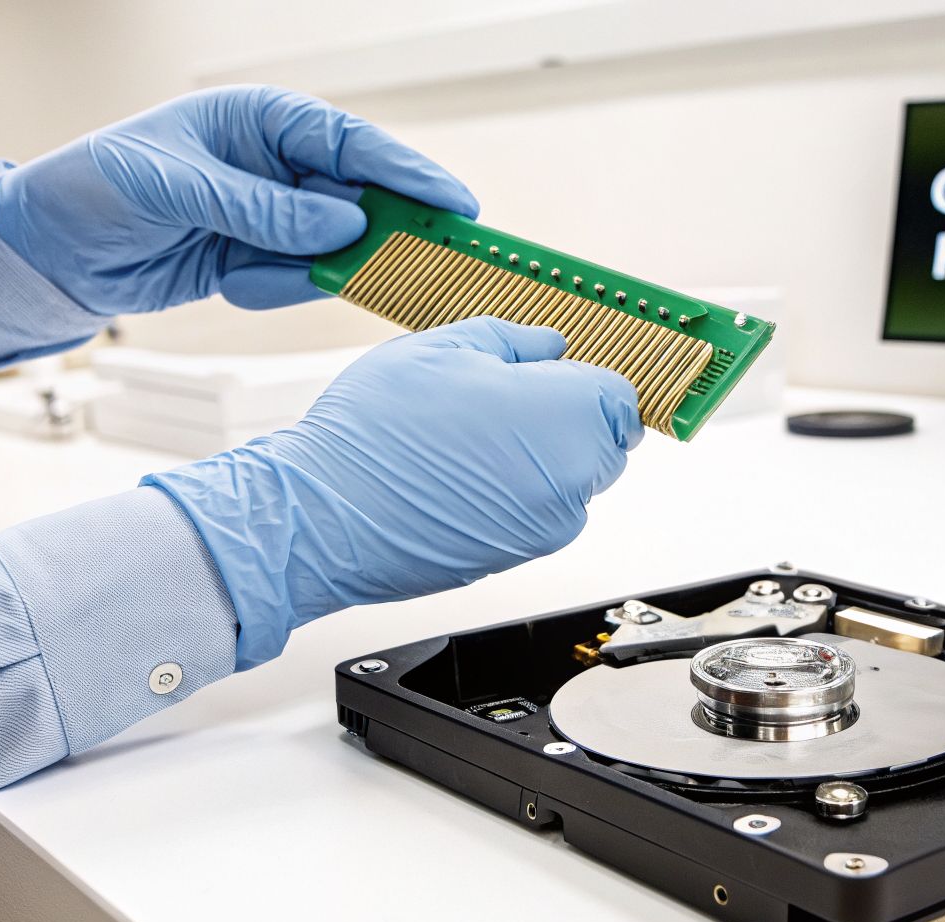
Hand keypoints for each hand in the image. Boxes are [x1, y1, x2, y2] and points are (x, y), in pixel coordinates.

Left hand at [0, 85, 476, 314]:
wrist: (49, 248)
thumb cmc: (97, 187)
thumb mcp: (176, 189)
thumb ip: (263, 209)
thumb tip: (345, 225)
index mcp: (261, 119)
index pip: (352, 143)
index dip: (409, 173)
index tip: (455, 204)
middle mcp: (276, 164)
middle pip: (360, 197)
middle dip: (376, 232)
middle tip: (410, 263)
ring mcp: (272, 214)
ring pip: (334, 248)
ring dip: (303, 270)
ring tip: (247, 273)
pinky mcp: (259, 258)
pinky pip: (299, 280)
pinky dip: (273, 288)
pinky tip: (227, 280)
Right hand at [145, 317, 642, 667]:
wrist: (323, 517)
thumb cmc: (374, 435)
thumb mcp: (441, 349)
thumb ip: (512, 340)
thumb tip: (548, 344)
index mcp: (567, 414)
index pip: (621, 394)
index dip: (590, 377)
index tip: (565, 372)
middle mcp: (572, 477)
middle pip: (604, 440)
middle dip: (568, 416)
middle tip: (505, 399)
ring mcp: (548, 525)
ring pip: (572, 480)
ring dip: (540, 457)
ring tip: (471, 438)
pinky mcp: (519, 557)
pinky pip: (540, 513)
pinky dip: (517, 493)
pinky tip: (461, 475)